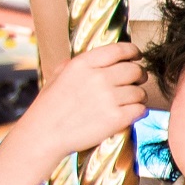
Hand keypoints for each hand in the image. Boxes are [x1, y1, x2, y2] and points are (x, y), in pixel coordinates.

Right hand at [24, 39, 148, 154]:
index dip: (133, 52)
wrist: (44, 135)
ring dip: (138, 96)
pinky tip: (130, 113)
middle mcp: (98, 77)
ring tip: (130, 101)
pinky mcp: (116, 118)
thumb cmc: (49, 106)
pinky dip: (139, 111)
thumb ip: (78, 64)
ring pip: (140, 91)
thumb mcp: (58, 75)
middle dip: (139, 75)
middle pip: (135, 70)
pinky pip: (140, 109)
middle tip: (137, 81)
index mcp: (84, 64)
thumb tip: (98, 58)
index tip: (137, 56)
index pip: (120, 50)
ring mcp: (108, 98)